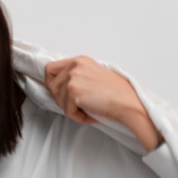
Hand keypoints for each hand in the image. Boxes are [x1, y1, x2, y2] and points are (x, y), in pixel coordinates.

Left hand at [45, 56, 159, 150]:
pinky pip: (67, 111)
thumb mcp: (92, 75)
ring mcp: (73, 78)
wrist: (128, 101)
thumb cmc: (115, 92)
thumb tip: (58, 85)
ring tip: (87, 107)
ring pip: (57, 100)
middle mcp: (75, 66)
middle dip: (60, 98)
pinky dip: (78, 116)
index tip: (58, 92)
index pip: (50, 68)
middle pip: (50, 85)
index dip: (51, 82)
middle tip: (77, 103)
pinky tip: (90, 113)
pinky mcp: (74, 92)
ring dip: (71, 108)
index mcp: (79, 60)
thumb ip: (75, 76)